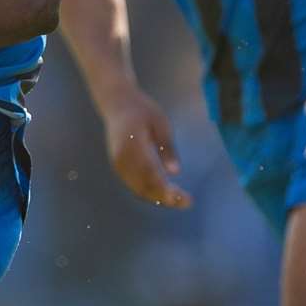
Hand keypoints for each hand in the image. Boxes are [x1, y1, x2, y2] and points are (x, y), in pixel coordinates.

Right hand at [102, 88, 191, 208]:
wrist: (117, 103)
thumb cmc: (143, 110)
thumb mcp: (161, 123)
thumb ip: (167, 148)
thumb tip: (175, 173)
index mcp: (132, 146)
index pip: (151, 175)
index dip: (167, 191)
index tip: (183, 198)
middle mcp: (122, 159)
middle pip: (144, 187)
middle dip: (166, 198)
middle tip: (187, 202)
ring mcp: (118, 165)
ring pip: (139, 189)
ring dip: (159, 198)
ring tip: (180, 200)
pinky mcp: (118, 167)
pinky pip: (134, 185)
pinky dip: (150, 192)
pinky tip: (166, 193)